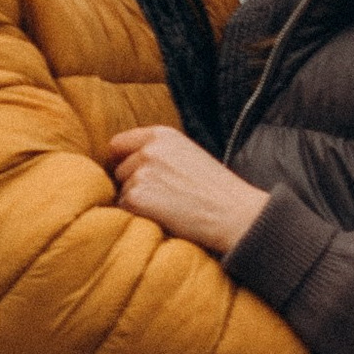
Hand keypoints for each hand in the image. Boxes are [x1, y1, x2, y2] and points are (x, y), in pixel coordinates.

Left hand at [108, 124, 272, 256]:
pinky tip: (164, 218)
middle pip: (119, 170)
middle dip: (134, 184)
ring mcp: (141, 173)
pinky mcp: (137, 197)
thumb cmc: (216, 190)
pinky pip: (124, 210)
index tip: (137, 175)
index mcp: (162, 135)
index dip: (124, 162)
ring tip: (169, 208)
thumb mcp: (189, 155)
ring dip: (138, 203)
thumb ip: (159, 152)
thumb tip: (125, 163)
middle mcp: (149, 149)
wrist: (234, 214)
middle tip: (166, 196)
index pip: (119, 144)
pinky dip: (139, 217)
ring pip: (122, 192)